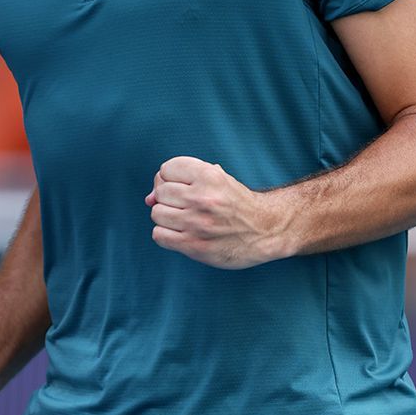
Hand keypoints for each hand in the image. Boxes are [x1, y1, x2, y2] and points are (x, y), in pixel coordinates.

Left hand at [146, 156, 290, 268]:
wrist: (267, 230)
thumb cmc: (236, 203)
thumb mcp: (217, 179)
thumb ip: (181, 180)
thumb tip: (148, 198)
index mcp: (209, 176)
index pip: (166, 169)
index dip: (172, 178)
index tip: (185, 187)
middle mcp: (202, 198)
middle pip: (160, 192)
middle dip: (170, 199)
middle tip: (188, 206)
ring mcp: (197, 223)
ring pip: (156, 213)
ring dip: (167, 218)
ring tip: (187, 220)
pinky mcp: (194, 245)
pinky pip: (158, 235)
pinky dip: (166, 235)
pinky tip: (182, 234)